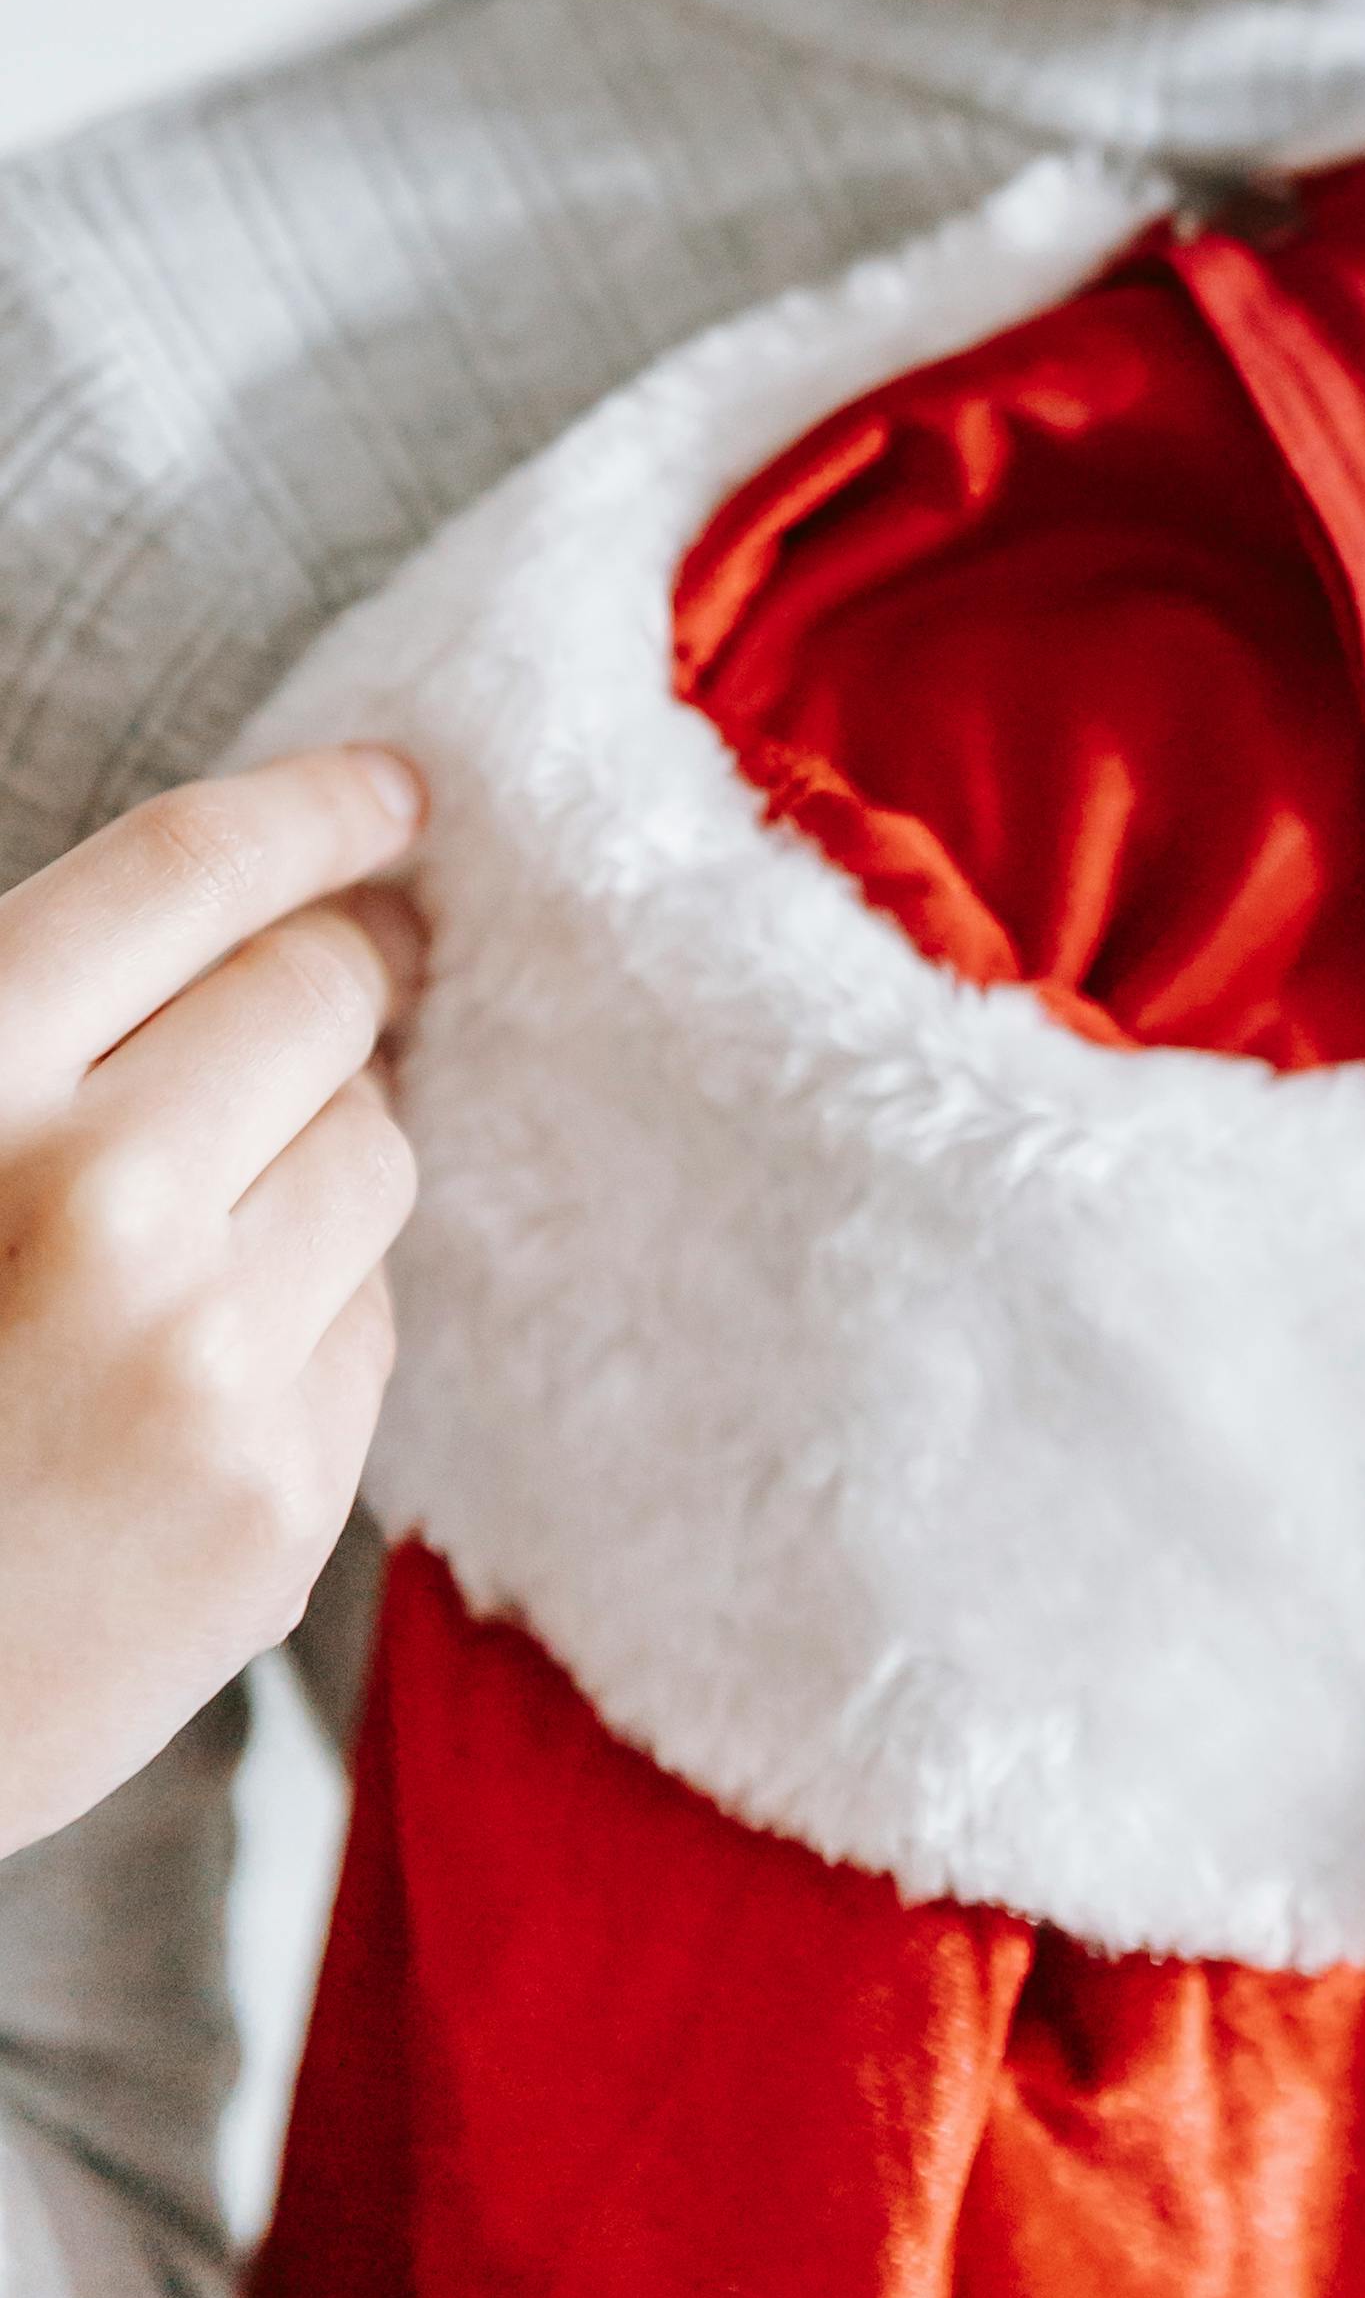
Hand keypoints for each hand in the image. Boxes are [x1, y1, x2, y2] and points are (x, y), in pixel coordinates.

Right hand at [0, 750, 424, 1855]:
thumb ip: (37, 1026)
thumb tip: (260, 903)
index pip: (194, 870)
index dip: (314, 810)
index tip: (394, 792)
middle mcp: (100, 1205)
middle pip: (322, 994)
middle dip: (335, 975)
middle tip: (338, 975)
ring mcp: (206, 1363)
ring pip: (375, 1149)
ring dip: (324, 1143)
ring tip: (210, 1208)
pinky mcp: (278, 1506)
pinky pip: (366, 1321)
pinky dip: (307, 1312)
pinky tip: (187, 1370)